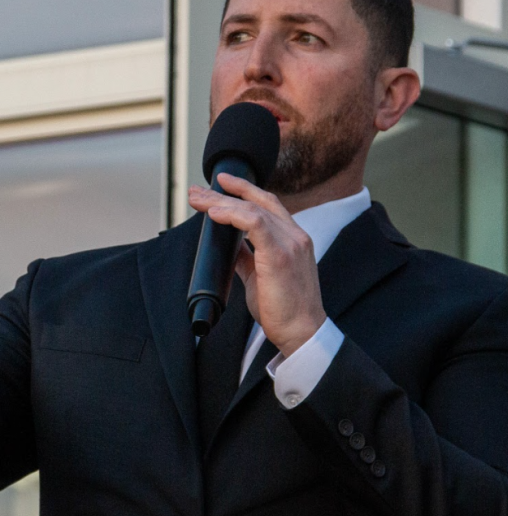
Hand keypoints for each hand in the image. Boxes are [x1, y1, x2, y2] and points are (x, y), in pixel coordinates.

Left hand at [188, 174, 326, 356]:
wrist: (301, 332)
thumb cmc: (283, 309)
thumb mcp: (261, 276)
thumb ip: (248, 257)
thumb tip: (230, 244)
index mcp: (293, 239)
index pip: (269, 204)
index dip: (244, 190)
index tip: (220, 184)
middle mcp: (295, 236)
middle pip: (259, 201)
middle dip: (226, 192)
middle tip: (197, 191)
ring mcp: (291, 243)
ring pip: (253, 209)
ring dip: (222, 202)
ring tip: (198, 200)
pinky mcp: (281, 255)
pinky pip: (255, 224)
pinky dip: (233, 215)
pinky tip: (214, 214)